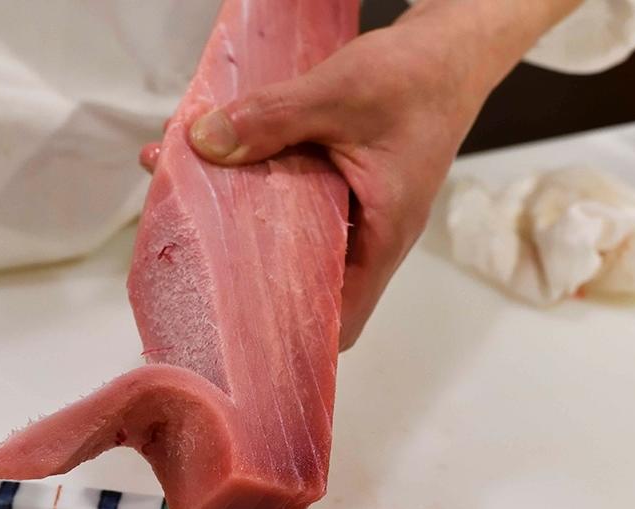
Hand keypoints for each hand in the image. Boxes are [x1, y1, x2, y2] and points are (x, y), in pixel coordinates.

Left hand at [184, 24, 482, 349]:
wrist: (449, 47)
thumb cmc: (418, 78)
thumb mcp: (340, 93)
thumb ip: (272, 119)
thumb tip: (204, 143)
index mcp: (381, 237)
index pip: (341, 319)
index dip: (295, 335)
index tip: (239, 329)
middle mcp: (367, 235)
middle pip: (302, 278)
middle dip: (244, 268)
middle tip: (188, 251)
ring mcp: (352, 211)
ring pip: (289, 234)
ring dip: (240, 219)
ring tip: (186, 197)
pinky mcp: (337, 184)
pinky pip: (291, 199)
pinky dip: (255, 185)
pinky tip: (216, 160)